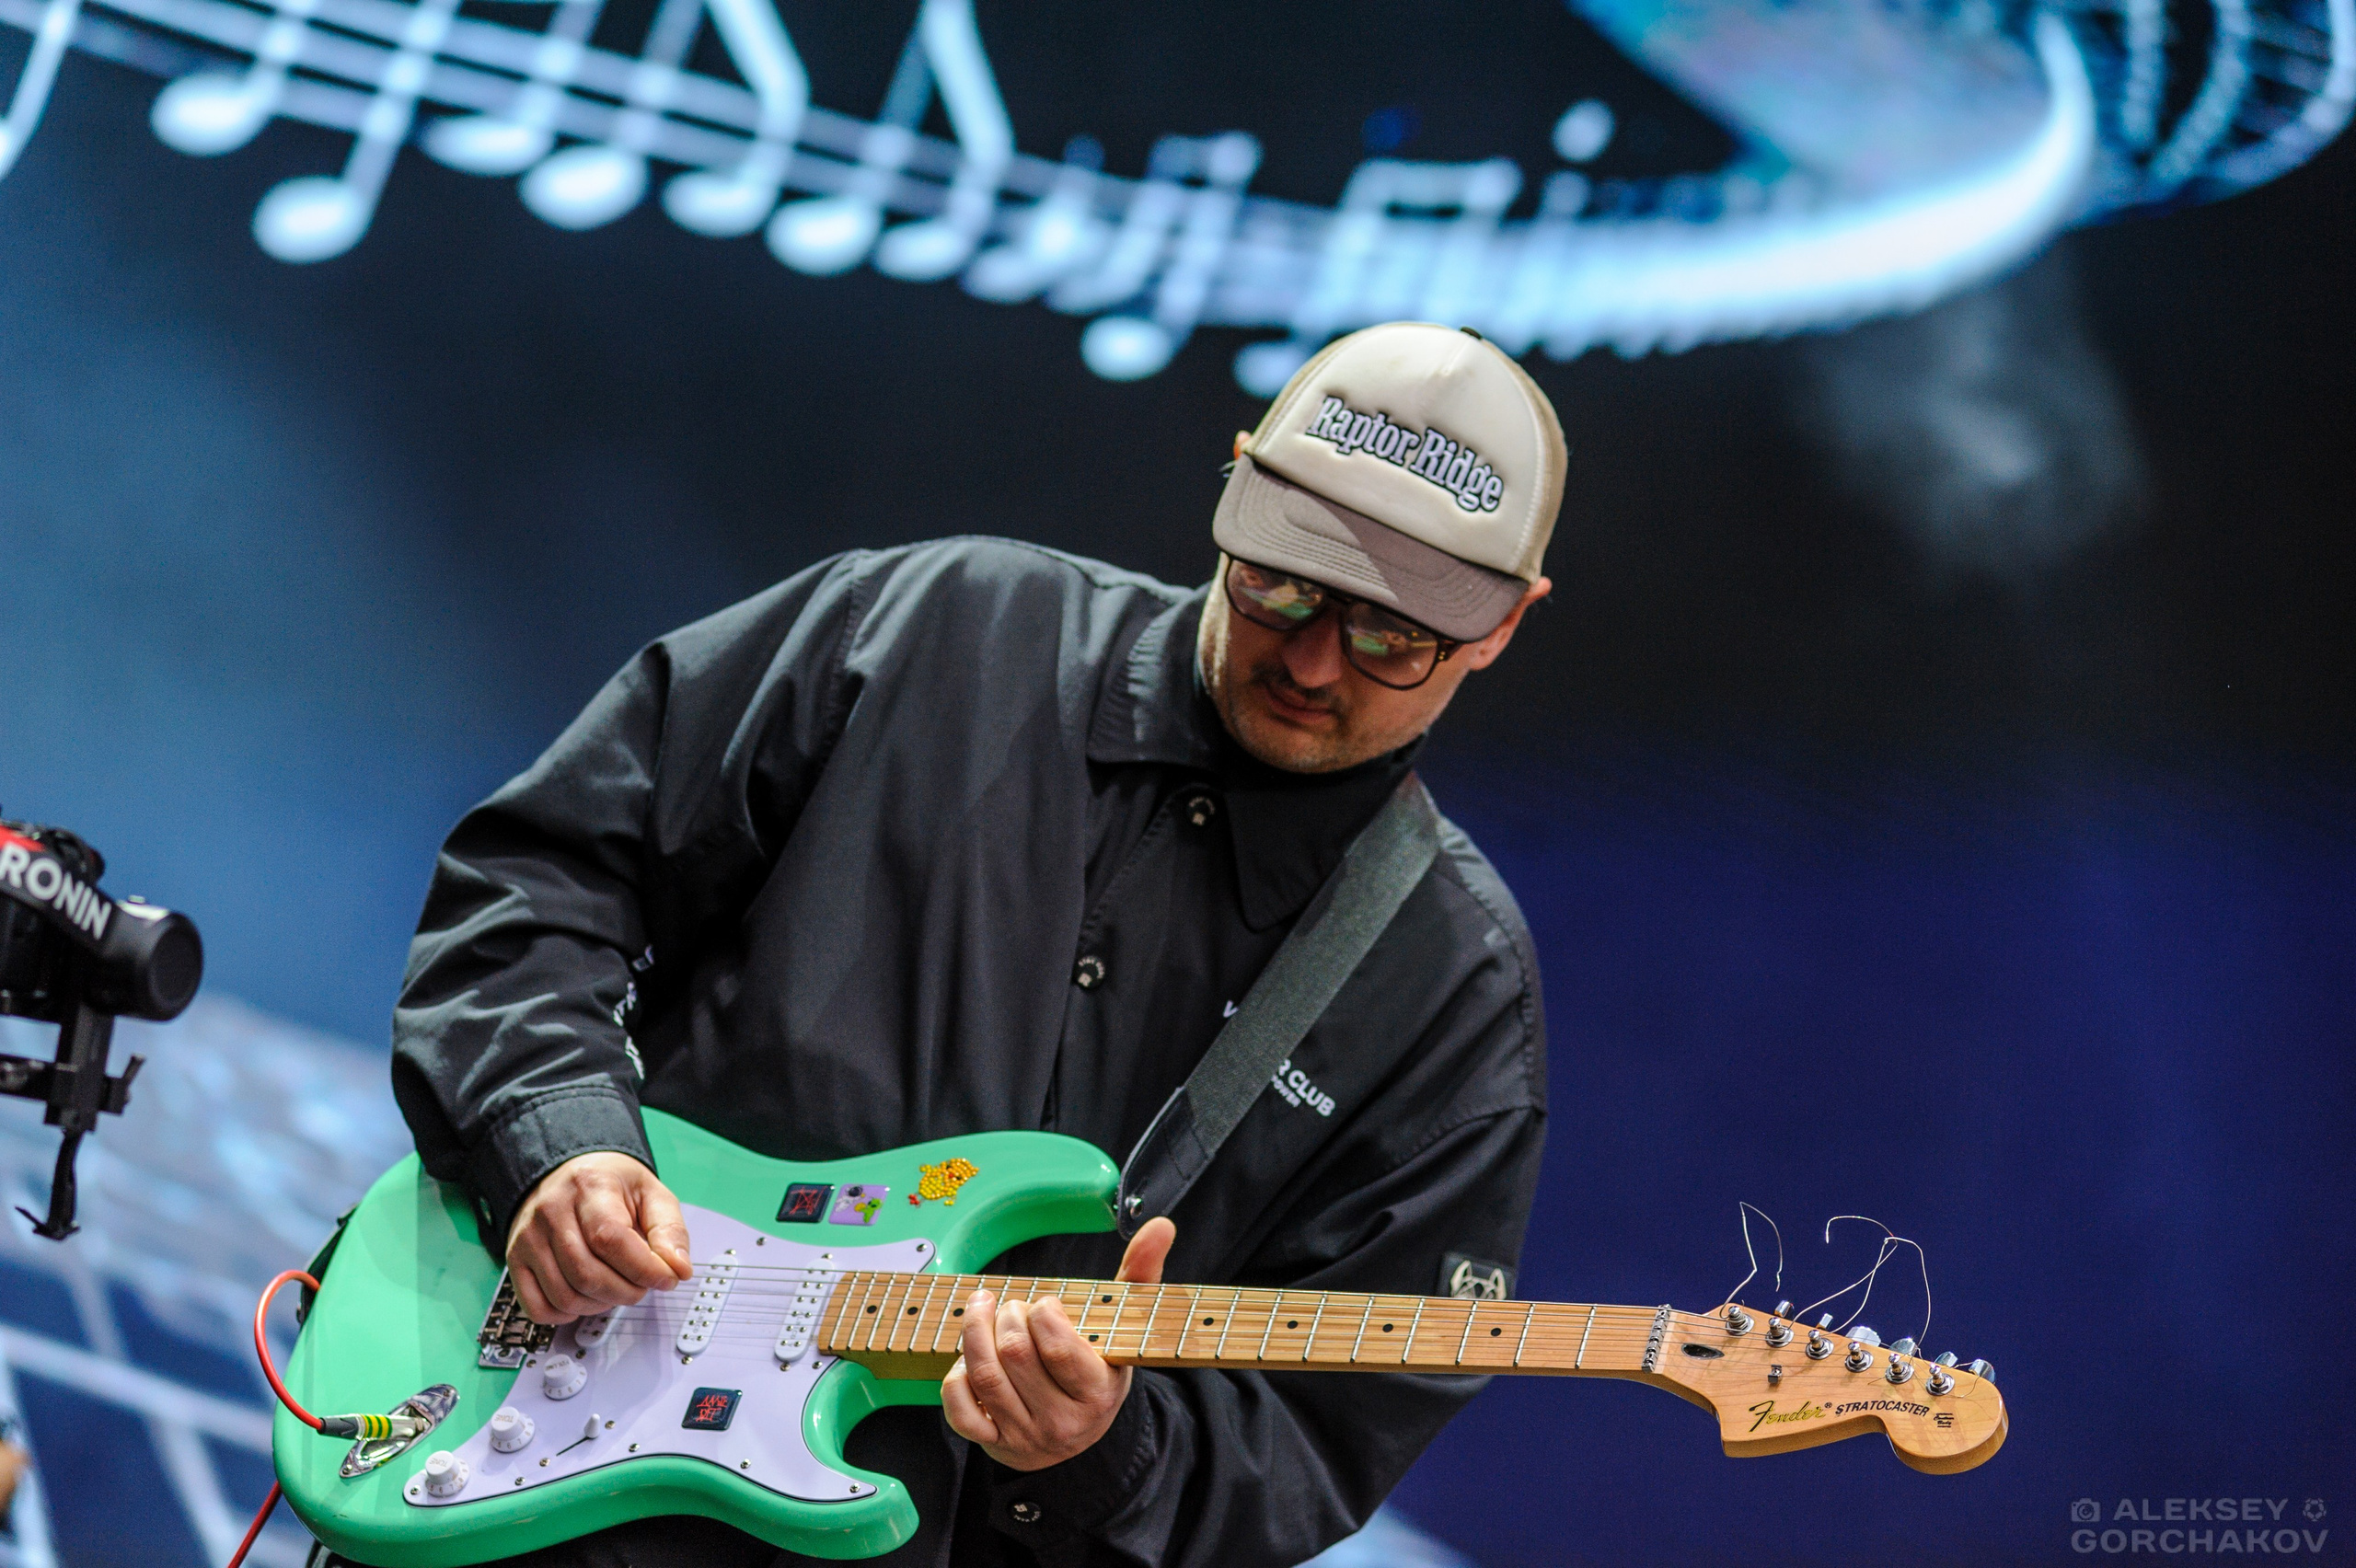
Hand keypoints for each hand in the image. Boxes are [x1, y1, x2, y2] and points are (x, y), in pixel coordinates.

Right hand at [505, 1151, 693, 1323]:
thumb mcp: (650, 1193)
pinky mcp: (515, 1260)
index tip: (667, 1278)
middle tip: (643, 1284)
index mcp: (589, 1186)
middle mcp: (551, 1211)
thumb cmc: (609, 1185)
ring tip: (618, 1287)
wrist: (566, 1172)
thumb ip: (669, 1230)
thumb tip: (678, 1269)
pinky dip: (567, 1315)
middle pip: (588, 1274)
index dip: (644, 1269)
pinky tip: (587, 1297)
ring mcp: (528, 1238)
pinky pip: (538, 1307)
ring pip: (565, 1296)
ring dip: (601, 1305)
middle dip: (627, 1291)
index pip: (611, 1239)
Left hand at [940, 1218, 1176, 1470]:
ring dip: (974, 1333)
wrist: (1079, 1434)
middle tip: (1013, 1308)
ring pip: (984, 1377)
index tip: (1045, 1306)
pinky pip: (960, 1412)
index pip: (1058, 1349)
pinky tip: (968, 1360)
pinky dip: (955, 1379)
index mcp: (1097, 1392)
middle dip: (1006, 1316)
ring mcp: (1026, 1436)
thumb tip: (1162, 1226)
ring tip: (982, 1311)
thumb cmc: (1099, 1368)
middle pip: (1015, 1355)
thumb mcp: (1123, 1328)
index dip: (1042, 1315)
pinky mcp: (994, 1444)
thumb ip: (1141, 1274)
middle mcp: (1062, 1421)